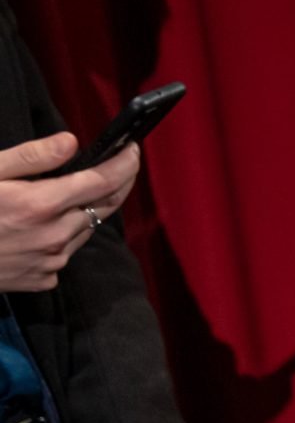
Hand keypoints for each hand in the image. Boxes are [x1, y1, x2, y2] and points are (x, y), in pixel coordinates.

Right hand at [0, 134, 141, 291]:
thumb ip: (32, 157)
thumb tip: (72, 143)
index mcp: (41, 205)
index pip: (102, 182)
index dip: (125, 164)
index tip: (134, 149)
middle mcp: (54, 236)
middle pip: (103, 207)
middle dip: (116, 184)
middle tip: (121, 164)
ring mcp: (51, 261)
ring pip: (86, 230)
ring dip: (86, 210)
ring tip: (73, 193)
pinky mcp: (44, 279)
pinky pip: (65, 252)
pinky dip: (63, 235)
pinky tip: (43, 225)